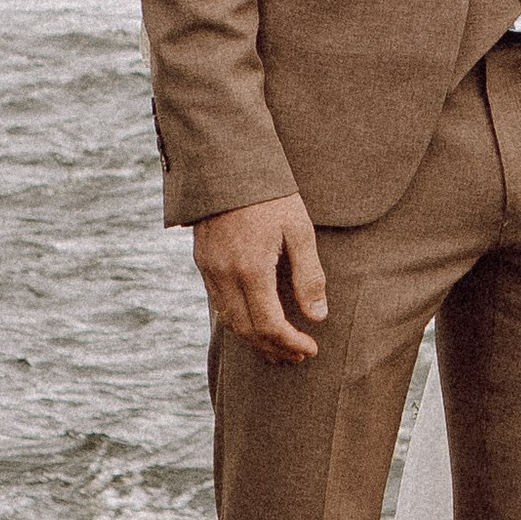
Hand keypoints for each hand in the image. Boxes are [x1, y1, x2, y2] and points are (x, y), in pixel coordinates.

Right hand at [194, 195, 328, 363]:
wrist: (227, 163)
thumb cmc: (271, 194)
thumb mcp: (299, 230)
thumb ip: (309, 275)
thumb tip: (318, 315)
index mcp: (251, 269)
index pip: (269, 325)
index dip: (291, 342)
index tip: (311, 348)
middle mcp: (224, 275)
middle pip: (247, 330)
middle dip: (273, 348)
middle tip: (297, 355)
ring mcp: (209, 270)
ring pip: (229, 321)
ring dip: (254, 340)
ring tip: (278, 349)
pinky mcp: (202, 262)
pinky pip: (218, 304)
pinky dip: (238, 321)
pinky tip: (255, 322)